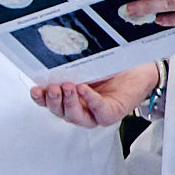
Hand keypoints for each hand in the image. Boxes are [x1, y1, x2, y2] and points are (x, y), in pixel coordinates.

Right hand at [30, 58, 168, 130]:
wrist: (138, 68)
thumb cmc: (112, 66)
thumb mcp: (85, 64)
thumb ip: (68, 66)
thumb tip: (49, 57)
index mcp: (69, 97)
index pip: (48, 102)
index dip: (39, 98)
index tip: (35, 89)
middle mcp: (80, 108)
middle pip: (59, 112)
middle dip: (53, 101)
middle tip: (52, 88)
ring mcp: (94, 114)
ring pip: (75, 117)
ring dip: (69, 103)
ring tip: (68, 87)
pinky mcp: (110, 114)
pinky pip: (98, 112)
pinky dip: (90, 101)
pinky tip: (84, 90)